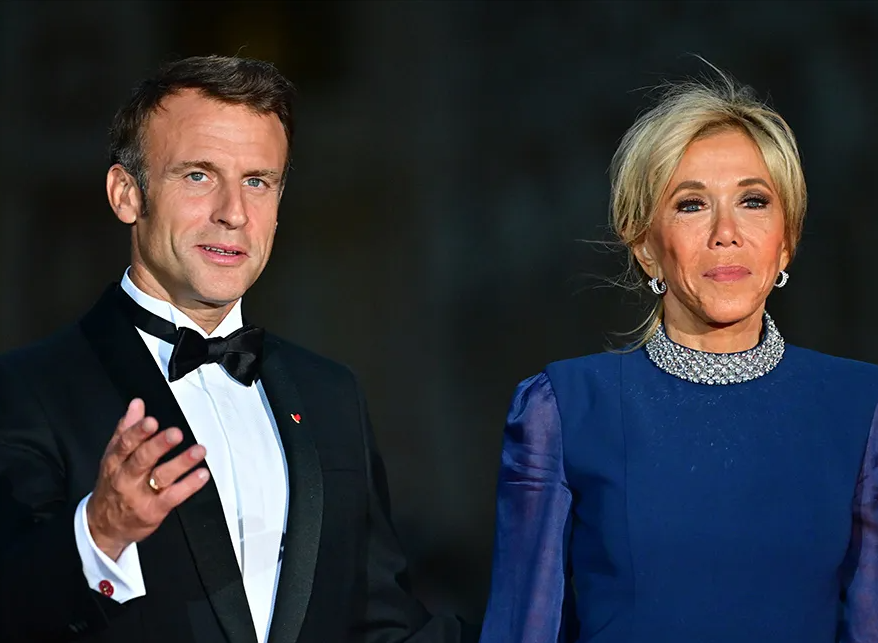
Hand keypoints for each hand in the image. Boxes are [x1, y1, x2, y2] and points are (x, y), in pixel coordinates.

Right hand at [86, 398, 209, 559]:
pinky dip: (189, 485)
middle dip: (159, 445)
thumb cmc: (112, 486)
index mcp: (115, 461)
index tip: (151, 421)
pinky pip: (173, 496)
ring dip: (182, 462)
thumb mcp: (113, 457)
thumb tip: (136, 404)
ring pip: (161, 476)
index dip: (137, 432)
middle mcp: (126, 477)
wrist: (103, 527)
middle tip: (175, 433)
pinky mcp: (154, 510)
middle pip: (142, 459)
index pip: (124, 444)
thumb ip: (126, 429)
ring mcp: (140, 495)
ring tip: (198, 450)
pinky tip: (202, 474)